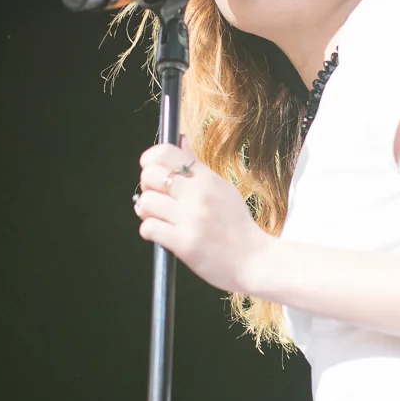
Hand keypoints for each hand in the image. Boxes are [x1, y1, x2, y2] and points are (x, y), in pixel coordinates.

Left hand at [133, 142, 270, 292]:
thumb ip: (197, 167)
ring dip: (146, 211)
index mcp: (207, 179)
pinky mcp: (184, 243)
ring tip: (159, 217)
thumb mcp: (222, 189)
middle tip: (157, 198)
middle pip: (150, 175)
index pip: (165, 153)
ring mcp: (191, 219)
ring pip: (146, 202)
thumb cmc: (237, 226)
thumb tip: (180, 140)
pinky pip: (148, 228)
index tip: (151, 170)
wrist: (254, 260)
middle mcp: (198, 194)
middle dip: (147, 187)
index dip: (150, 160)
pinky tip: (162, 233)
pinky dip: (149, 231)